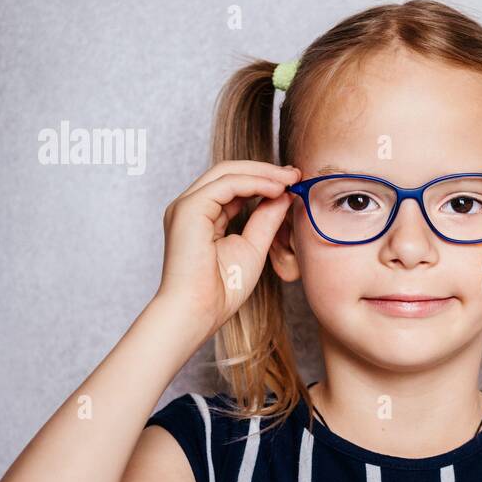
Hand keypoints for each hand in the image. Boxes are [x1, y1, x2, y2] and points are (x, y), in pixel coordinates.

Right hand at [154, 159, 299, 339]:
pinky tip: (276, 189)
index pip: (234, 186)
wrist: (199, 311)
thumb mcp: (254, 247)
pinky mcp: (188, 209)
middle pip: (229, 172)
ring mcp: (186, 206)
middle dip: (265, 170)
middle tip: (295, 174)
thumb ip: (267, 219)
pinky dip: (254, 182)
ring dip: (262, 173)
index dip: (264, 180)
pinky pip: (226, 184)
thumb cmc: (221, 290)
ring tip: (290, 179)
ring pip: (226, 172)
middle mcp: (191, 207)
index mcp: (202, 217)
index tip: (293, 182)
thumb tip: (284, 194)